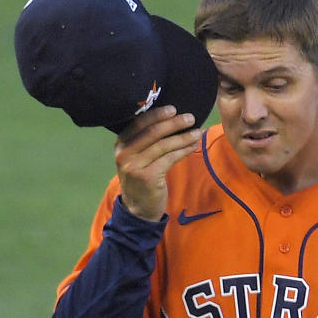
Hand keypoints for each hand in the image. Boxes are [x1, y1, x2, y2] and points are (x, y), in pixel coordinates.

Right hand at [114, 105, 201, 221]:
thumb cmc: (142, 177)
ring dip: (183, 137)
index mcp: (120, 144)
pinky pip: (170, 159)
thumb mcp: (137, 157)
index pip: (139, 123)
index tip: (173, 109)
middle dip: (173, 123)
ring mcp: (134, 166)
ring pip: (163, 146)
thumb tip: (171, 117)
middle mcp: (124, 154)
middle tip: (190, 118)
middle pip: (152, 132)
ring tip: (197, 132)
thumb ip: (146, 140)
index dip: (157, 114)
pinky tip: (193, 145)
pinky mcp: (147, 177)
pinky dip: (183, 150)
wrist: (138, 208)